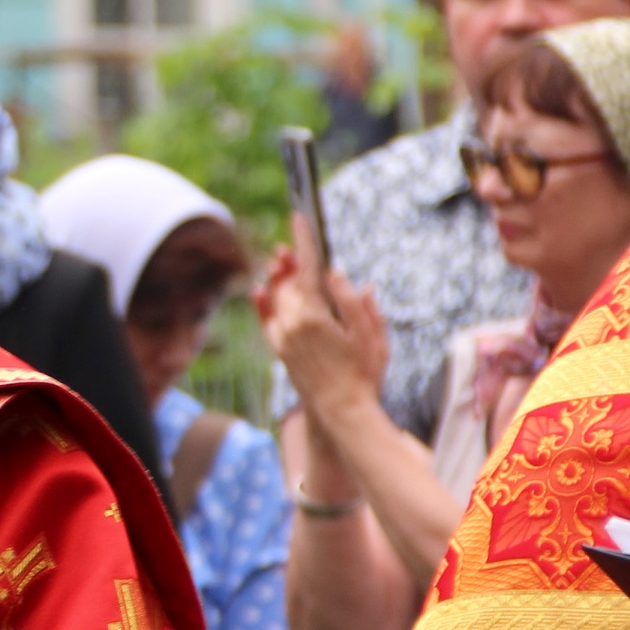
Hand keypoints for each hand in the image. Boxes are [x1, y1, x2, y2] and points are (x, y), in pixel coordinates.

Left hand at [258, 251, 387, 424]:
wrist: (341, 411)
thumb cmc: (363, 373)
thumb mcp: (370, 335)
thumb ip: (354, 303)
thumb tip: (339, 274)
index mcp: (314, 316)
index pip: (305, 268)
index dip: (303, 241)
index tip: (298, 218)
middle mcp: (291, 323)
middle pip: (286, 280)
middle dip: (288, 260)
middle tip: (288, 242)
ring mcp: (282, 337)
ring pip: (275, 297)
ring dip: (277, 277)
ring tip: (279, 260)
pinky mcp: (279, 350)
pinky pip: (265, 320)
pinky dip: (261, 303)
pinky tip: (259, 290)